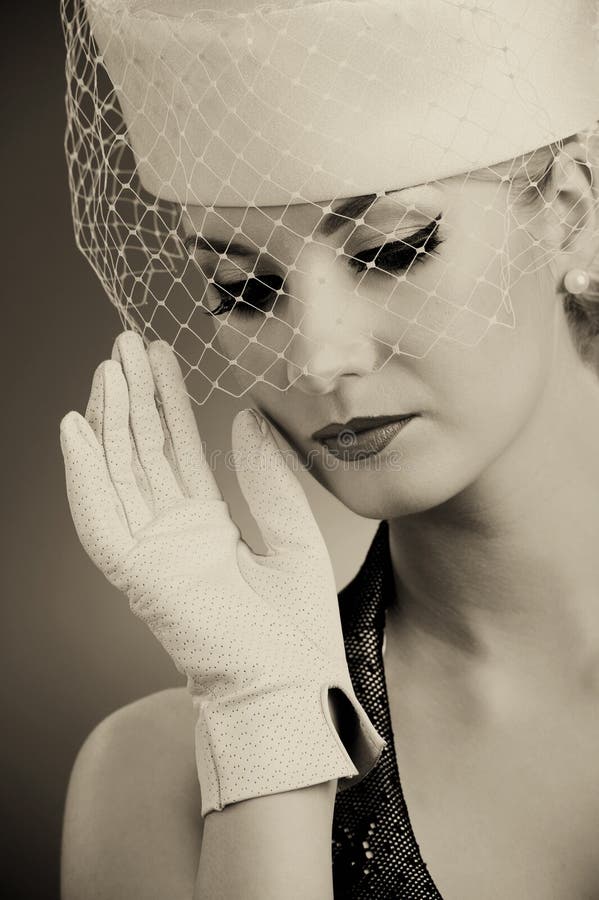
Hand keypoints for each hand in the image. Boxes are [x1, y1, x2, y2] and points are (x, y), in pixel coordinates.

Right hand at [60, 331, 383, 813]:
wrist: (294, 689)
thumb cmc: (297, 629)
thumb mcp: (292, 535)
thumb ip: (267, 478)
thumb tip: (246, 419)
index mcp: (205, 530)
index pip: (177, 453)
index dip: (166, 404)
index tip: (161, 358)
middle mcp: (171, 538)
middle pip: (142, 454)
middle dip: (134, 398)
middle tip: (126, 343)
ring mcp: (151, 556)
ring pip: (118, 475)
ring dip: (109, 420)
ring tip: (108, 366)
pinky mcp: (138, 578)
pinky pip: (100, 520)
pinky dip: (84, 475)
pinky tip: (76, 428)